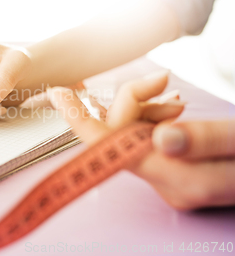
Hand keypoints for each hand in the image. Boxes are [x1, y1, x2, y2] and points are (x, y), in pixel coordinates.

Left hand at [47, 70, 234, 209]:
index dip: (83, 122)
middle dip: (133, 101)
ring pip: (135, 136)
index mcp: (181, 181)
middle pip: (124, 138)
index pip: (116, 150)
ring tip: (170, 90)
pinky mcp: (176, 170)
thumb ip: (206, 140)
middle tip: (162, 79)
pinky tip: (171, 105)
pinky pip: (148, 139)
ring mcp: (171, 179)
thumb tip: (160, 136)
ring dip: (146, 107)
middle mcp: (168, 185)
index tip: (59, 95)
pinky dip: (153, 116)